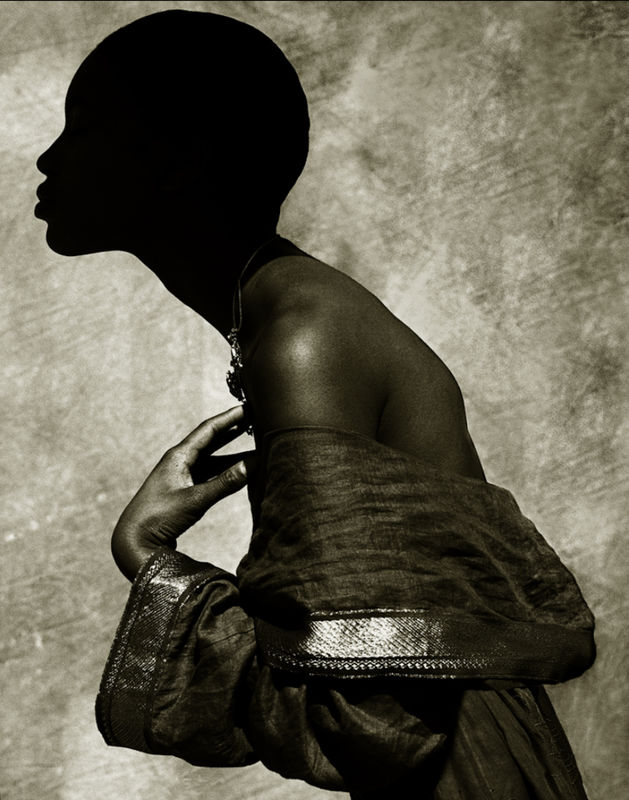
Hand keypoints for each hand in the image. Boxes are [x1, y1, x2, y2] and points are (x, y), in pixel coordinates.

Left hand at [111, 405, 255, 580]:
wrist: (134, 541)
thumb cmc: (159, 518)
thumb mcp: (195, 500)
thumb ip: (225, 483)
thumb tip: (253, 464)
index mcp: (178, 456)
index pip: (208, 430)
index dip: (229, 418)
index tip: (248, 407)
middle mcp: (180, 462)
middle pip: (211, 441)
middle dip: (233, 431)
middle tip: (254, 420)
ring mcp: (181, 477)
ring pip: (213, 460)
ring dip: (233, 455)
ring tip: (255, 448)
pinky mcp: (183, 491)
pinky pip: (210, 476)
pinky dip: (226, 473)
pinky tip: (240, 473)